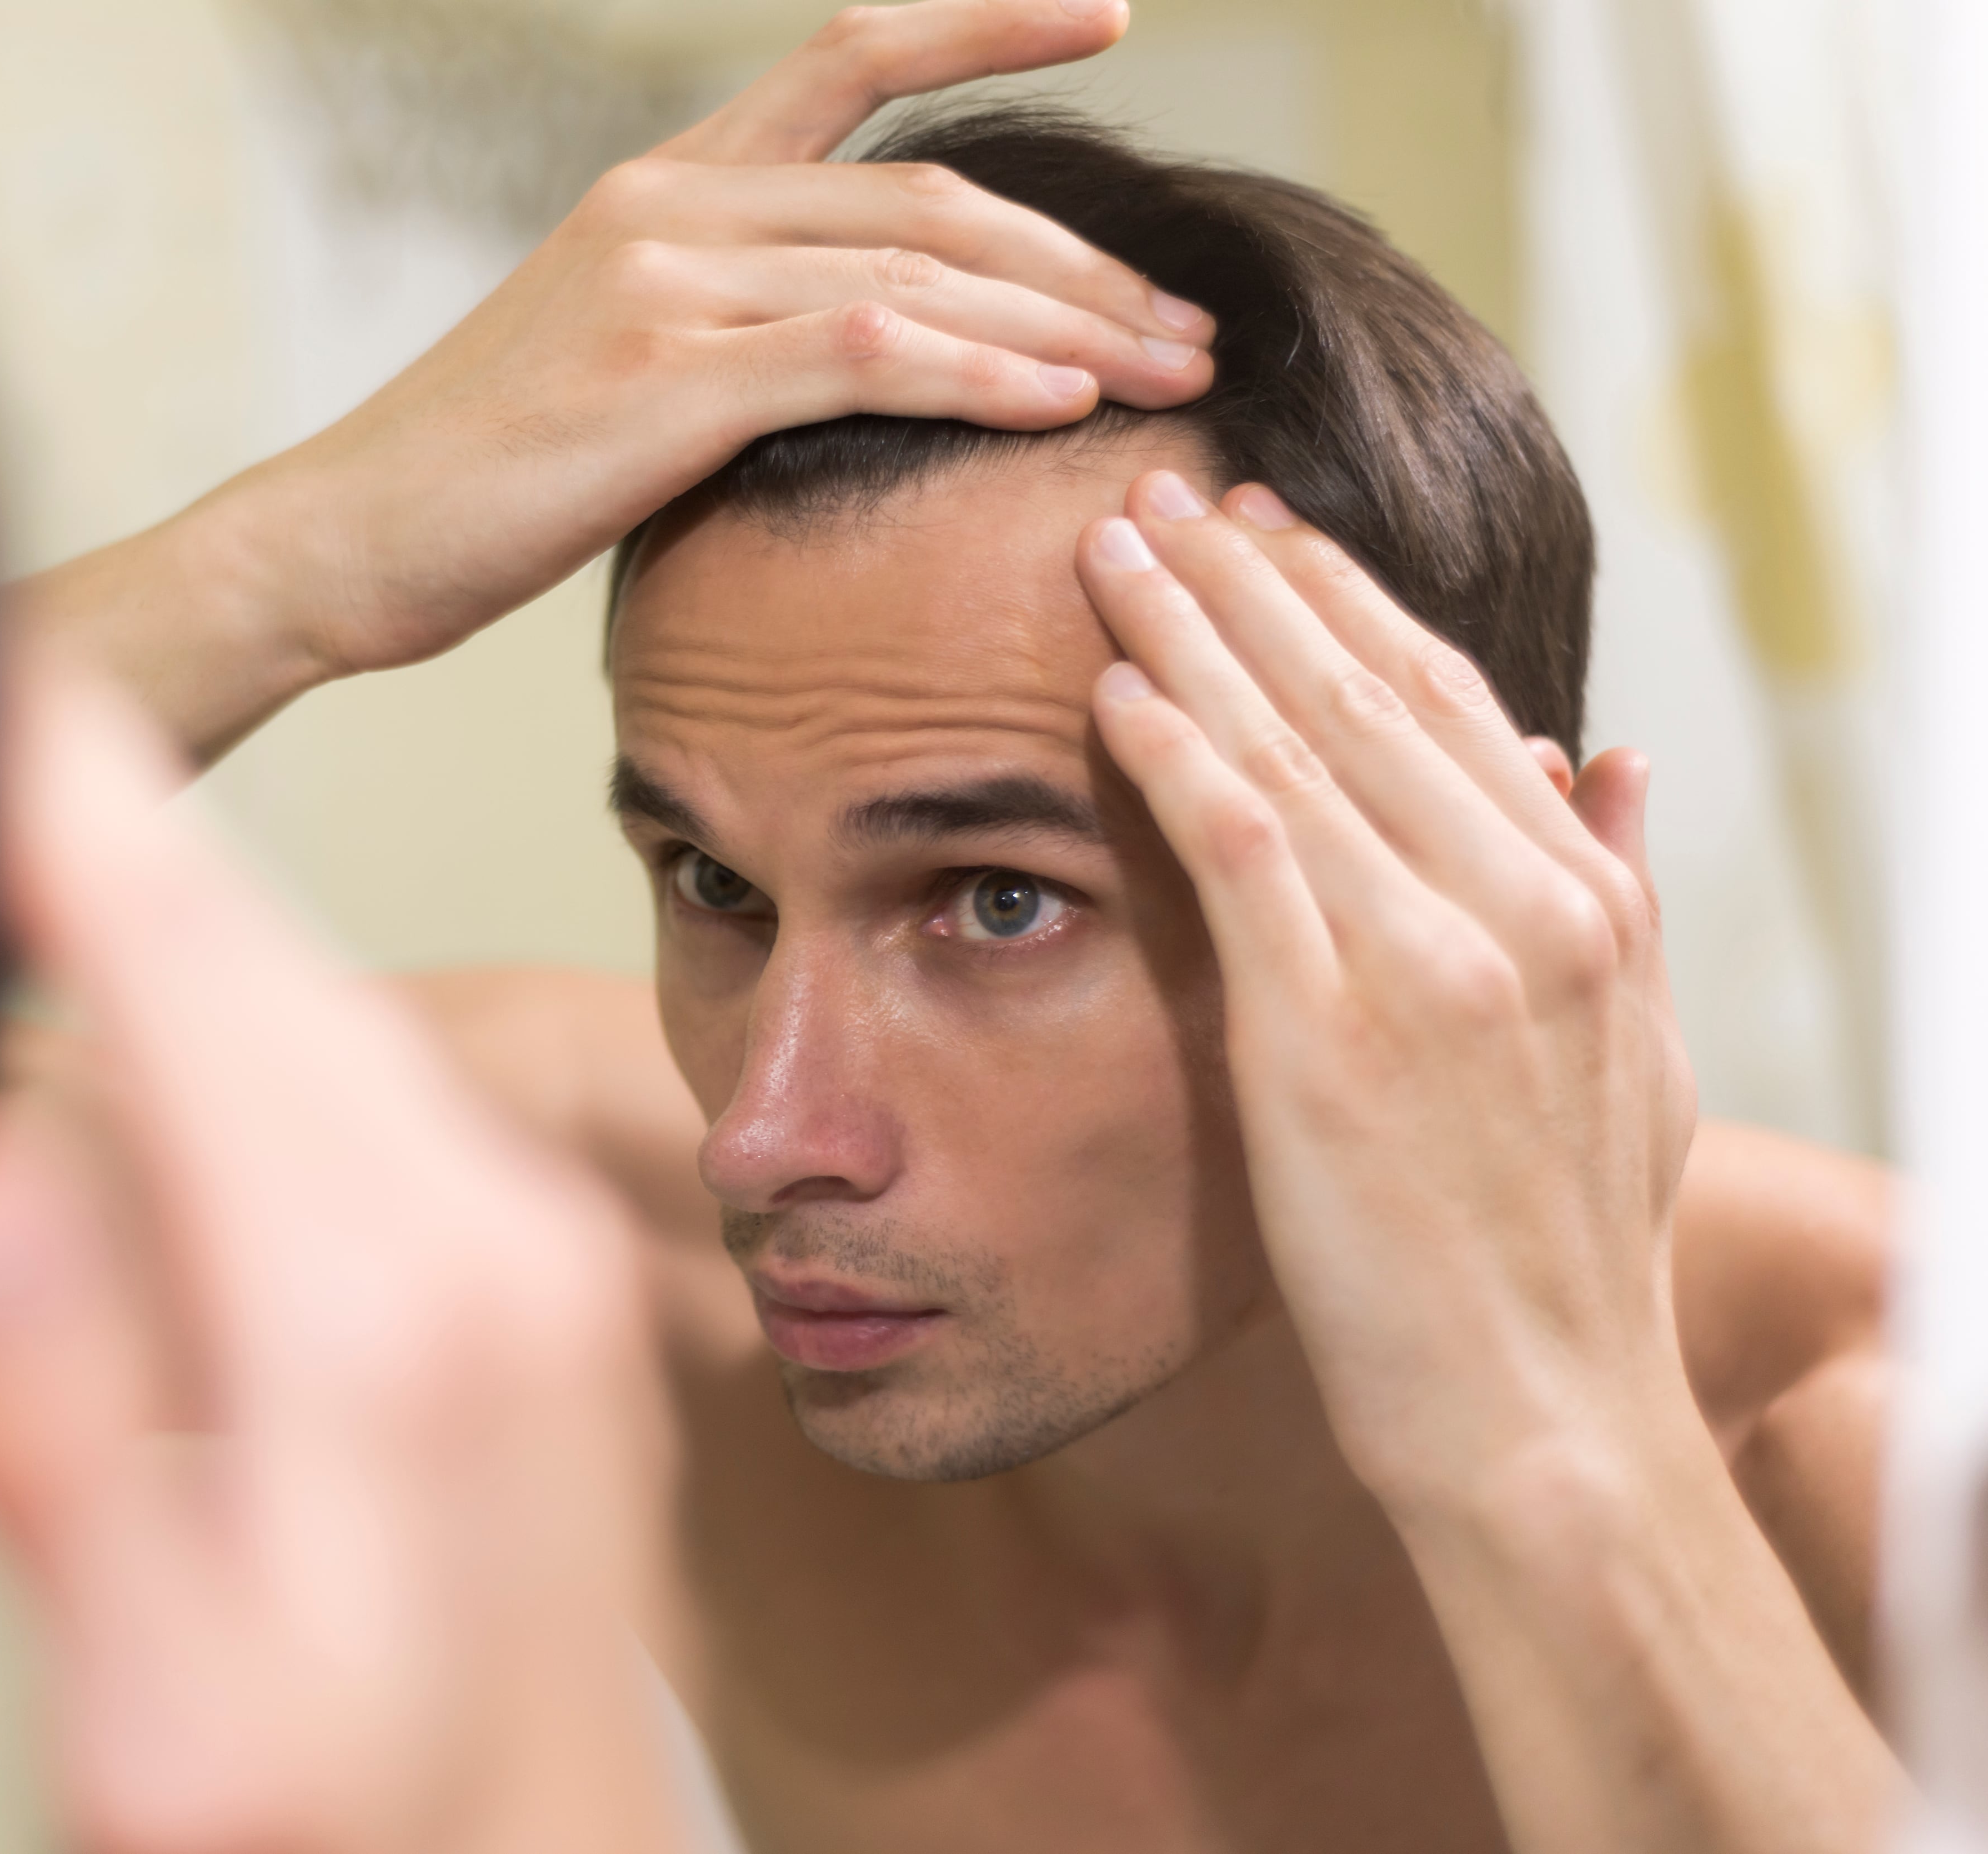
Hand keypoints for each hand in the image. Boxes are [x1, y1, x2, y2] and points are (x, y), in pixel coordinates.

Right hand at [0, 670, 675, 1853]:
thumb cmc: (344, 1834)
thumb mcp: (167, 1697)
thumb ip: (60, 1429)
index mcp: (381, 1309)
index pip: (199, 979)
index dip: (70, 821)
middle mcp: (486, 1240)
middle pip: (267, 968)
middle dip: (120, 836)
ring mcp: (530, 1255)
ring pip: (323, 1018)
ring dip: (192, 924)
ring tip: (61, 815)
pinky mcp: (534, 1285)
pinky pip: (374, 1096)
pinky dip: (258, 1028)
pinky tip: (182, 1025)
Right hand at [18, 0, 1213, 761]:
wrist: (345, 539)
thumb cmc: (485, 474)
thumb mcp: (615, 359)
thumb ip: (733, 322)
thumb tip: (862, 352)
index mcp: (667, 185)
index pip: (850, 55)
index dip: (984, 21)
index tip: (1104, 16)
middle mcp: (672, 204)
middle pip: (932, 196)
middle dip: (1084, 262)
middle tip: (1187, 325)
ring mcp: (664, 284)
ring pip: (917, 273)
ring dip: (1065, 327)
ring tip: (1169, 376)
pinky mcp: (663, 381)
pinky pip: (860, 355)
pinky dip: (975, 375)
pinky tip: (1060, 407)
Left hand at [1075, 471, 1693, 1500]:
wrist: (1542, 1412)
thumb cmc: (1568, 1248)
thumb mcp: (1638, 1056)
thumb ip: (1622, 894)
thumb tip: (1609, 756)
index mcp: (1583, 904)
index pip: (1448, 704)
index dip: (1349, 603)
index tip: (1272, 534)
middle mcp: (1518, 907)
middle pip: (1364, 692)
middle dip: (1255, 579)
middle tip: (1167, 489)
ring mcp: (1428, 963)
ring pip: (1296, 744)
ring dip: (1194, 630)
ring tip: (1114, 545)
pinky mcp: (1330, 1032)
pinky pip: (1243, 849)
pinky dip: (1177, 751)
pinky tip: (1113, 683)